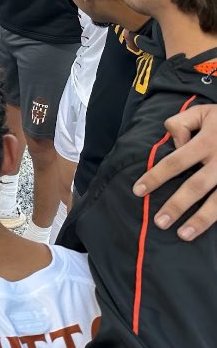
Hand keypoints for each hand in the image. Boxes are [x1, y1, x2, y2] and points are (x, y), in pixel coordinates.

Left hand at [133, 102, 216, 239]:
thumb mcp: (204, 112)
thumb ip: (182, 123)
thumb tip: (173, 145)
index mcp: (208, 141)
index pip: (175, 162)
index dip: (155, 177)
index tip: (138, 191)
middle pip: (196, 186)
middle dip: (177, 206)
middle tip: (159, 223)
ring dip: (201, 220)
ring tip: (183, 235)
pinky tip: (211, 233)